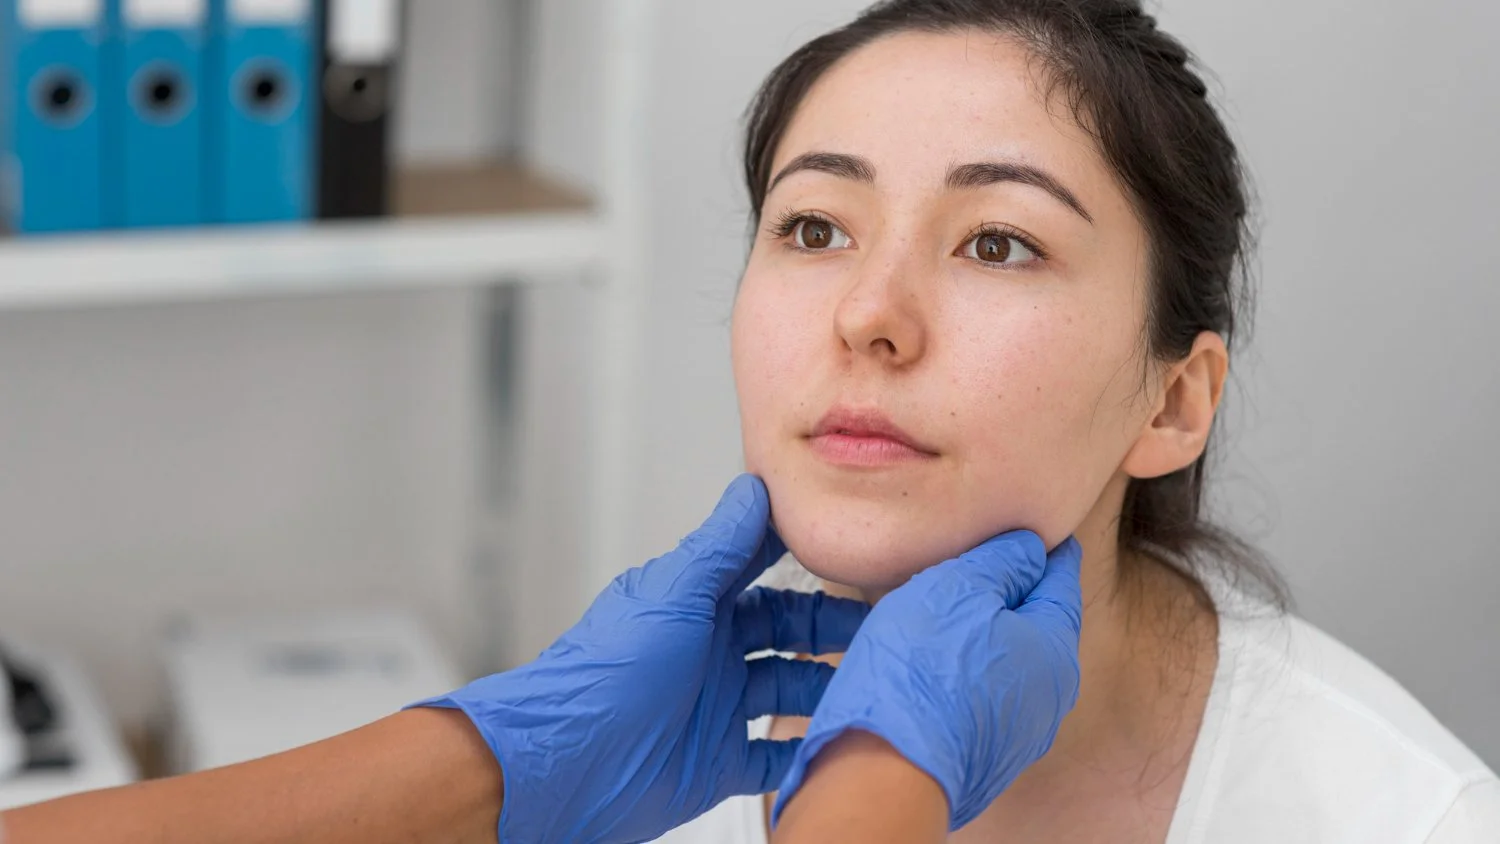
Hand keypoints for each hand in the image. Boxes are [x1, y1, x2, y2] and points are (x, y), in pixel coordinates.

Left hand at [412, 475, 869, 843]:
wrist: (568, 764)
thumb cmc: (608, 673)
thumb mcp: (673, 596)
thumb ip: (719, 547)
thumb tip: (753, 487)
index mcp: (697, 604)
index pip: (761, 569)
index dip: (804, 558)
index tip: (854, 548)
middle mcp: (711, 651)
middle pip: (788, 631)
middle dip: (832, 628)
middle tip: (883, 627)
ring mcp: (717, 706)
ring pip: (790, 689)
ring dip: (828, 687)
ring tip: (872, 682)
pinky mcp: (719, 761)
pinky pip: (775, 754)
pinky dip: (805, 751)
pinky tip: (838, 738)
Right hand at [772, 531, 1083, 830]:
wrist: (884, 773)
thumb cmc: (920, 676)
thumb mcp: (959, 588)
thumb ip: (1002, 560)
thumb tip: (1030, 548)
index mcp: (1054, 650)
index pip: (1061, 578)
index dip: (1037, 547)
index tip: (1020, 528)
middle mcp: (1049, 697)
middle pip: (1035, 622)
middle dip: (1007, 591)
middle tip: (969, 563)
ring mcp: (1017, 732)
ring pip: (1006, 662)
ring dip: (980, 634)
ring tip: (940, 611)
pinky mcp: (983, 754)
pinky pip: (981, 696)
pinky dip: (964, 671)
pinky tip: (929, 662)